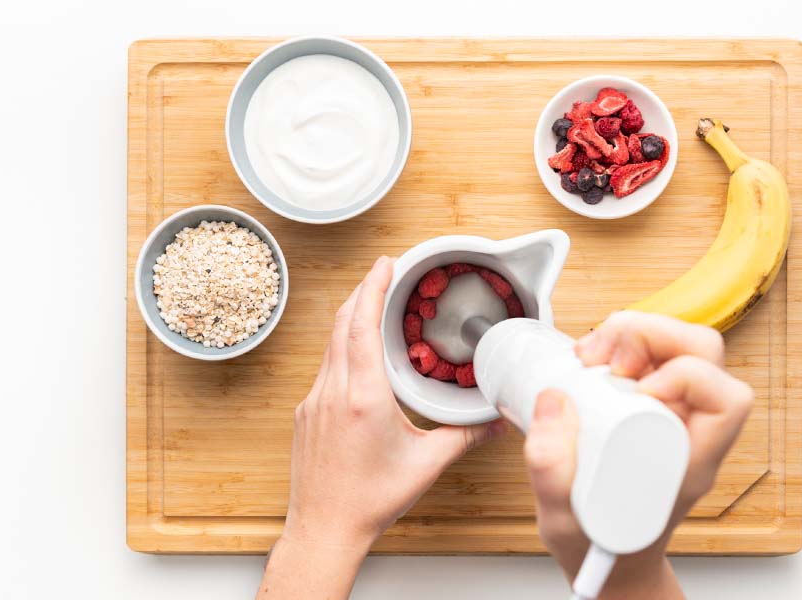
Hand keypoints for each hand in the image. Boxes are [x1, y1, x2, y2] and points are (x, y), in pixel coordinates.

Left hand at [258, 257, 504, 599]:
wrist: (324, 529)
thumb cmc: (369, 501)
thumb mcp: (426, 465)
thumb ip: (463, 437)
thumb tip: (495, 422)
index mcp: (363, 397)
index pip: (362, 326)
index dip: (373, 288)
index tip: (385, 264)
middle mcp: (332, 392)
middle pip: (343, 324)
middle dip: (363, 291)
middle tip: (384, 272)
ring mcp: (314, 401)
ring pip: (331, 344)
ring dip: (351, 317)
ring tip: (373, 302)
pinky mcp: (307, 412)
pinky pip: (325, 366)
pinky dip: (342, 345)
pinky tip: (358, 351)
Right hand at [524, 311, 753, 597]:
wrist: (610, 558)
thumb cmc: (600, 545)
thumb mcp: (564, 521)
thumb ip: (550, 469)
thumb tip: (552, 400)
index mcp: (691, 463)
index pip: (728, 401)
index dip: (688, 377)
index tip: (638, 391)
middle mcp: (691, 431)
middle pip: (705, 353)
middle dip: (654, 335)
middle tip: (607, 356)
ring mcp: (675, 412)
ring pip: (681, 344)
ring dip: (635, 333)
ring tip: (592, 354)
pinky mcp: (653, 401)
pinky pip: (654, 354)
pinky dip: (622, 343)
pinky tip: (591, 360)